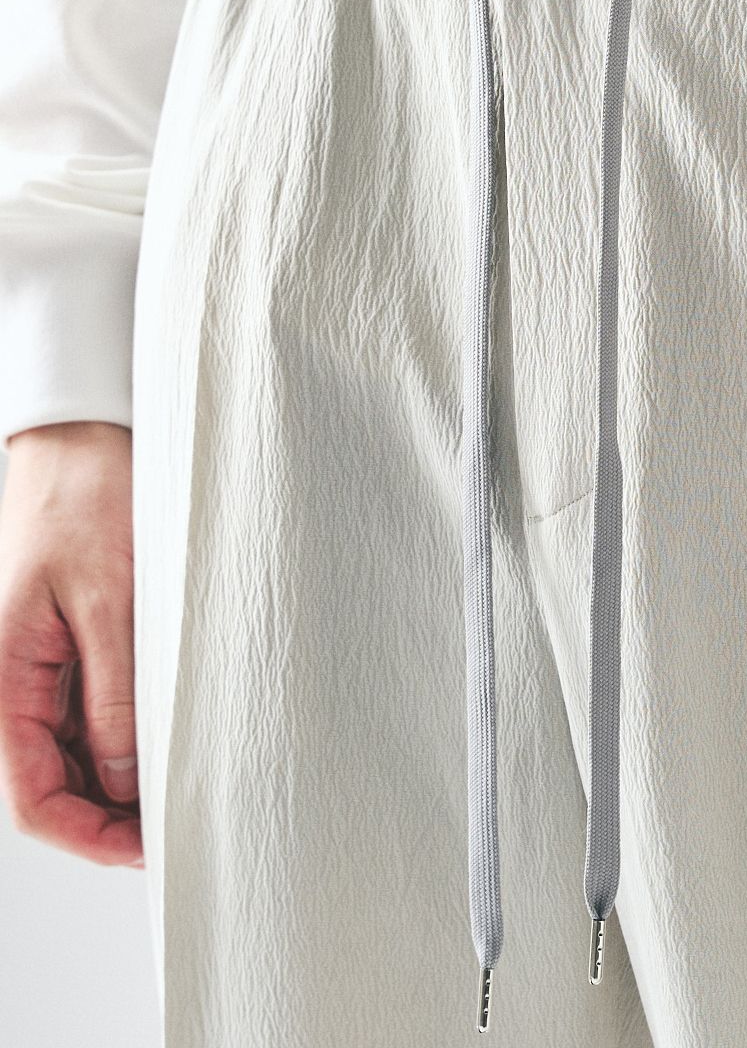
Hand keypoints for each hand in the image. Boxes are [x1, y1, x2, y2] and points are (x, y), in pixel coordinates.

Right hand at [0, 421, 142, 865]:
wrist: (80, 436)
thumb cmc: (83, 500)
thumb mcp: (108, 600)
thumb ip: (114, 693)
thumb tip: (124, 779)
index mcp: (6, 681)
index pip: (35, 797)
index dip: (88, 836)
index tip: (145, 848)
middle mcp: (17, 682)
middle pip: (58, 782)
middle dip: (112, 813)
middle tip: (180, 820)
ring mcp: (44, 665)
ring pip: (79, 750)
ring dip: (124, 773)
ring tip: (188, 777)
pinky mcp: (71, 642)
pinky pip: (93, 707)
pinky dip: (129, 728)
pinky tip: (173, 728)